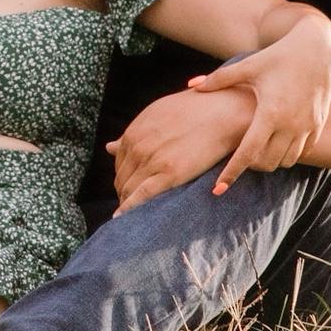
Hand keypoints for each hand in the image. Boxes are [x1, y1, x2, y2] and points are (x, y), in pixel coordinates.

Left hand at [107, 86, 252, 212]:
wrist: (221, 112)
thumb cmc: (193, 112)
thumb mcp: (156, 116)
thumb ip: (132, 134)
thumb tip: (109, 147)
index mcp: (134, 132)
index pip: (119, 162)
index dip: (123, 177)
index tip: (127, 188)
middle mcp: (138, 146)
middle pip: (122, 178)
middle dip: (123, 193)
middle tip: (129, 207)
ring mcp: (152, 159)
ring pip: (129, 188)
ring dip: (127, 203)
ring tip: (131, 217)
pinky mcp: (169, 173)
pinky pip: (142, 195)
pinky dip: (129, 209)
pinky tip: (122, 218)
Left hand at [189, 14, 330, 190]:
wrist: (319, 47)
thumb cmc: (280, 55)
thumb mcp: (249, 65)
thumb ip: (219, 79)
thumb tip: (192, 85)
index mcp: (270, 113)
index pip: (248, 153)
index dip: (231, 173)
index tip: (218, 189)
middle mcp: (291, 125)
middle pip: (267, 163)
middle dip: (250, 166)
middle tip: (237, 159)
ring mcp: (308, 127)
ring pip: (286, 161)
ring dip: (270, 161)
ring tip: (256, 151)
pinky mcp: (318, 125)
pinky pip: (304, 152)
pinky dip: (289, 153)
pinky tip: (277, 143)